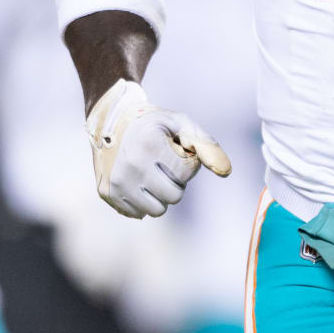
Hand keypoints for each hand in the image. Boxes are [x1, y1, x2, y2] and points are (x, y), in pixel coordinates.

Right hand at [85, 79, 230, 218]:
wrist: (110, 119)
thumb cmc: (152, 122)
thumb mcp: (181, 124)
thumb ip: (206, 146)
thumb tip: (226, 171)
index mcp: (150, 145)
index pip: (185, 174)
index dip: (186, 163)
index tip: (174, 150)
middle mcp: (131, 166)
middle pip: (173, 197)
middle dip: (175, 182)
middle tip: (164, 165)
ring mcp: (117, 182)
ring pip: (156, 210)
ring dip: (160, 195)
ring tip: (152, 174)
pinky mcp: (107, 193)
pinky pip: (138, 213)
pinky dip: (143, 201)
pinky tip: (137, 181)